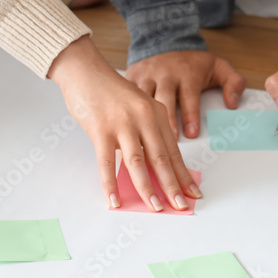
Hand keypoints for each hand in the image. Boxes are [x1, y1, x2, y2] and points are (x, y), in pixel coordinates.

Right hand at [48, 36, 201, 210]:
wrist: (85, 70)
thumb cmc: (109, 92)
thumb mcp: (137, 107)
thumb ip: (146, 132)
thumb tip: (151, 166)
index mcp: (156, 113)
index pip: (173, 150)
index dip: (183, 174)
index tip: (192, 193)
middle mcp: (143, 118)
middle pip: (161, 158)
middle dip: (172, 186)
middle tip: (180, 206)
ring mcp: (122, 124)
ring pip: (138, 162)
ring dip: (147, 188)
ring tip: (154, 207)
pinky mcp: (100, 129)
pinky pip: (106, 162)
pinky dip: (110, 183)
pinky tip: (114, 199)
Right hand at [126, 51, 245, 137]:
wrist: (165, 43)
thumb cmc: (192, 64)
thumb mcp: (218, 67)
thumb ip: (233, 82)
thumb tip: (233, 102)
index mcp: (187, 73)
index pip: (189, 96)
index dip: (190, 115)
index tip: (191, 132)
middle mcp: (165, 74)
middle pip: (164, 100)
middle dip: (167, 122)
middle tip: (169, 142)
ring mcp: (146, 76)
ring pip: (143, 99)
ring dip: (143, 120)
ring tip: (145, 140)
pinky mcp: (132, 78)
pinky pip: (127, 96)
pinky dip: (127, 111)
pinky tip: (128, 128)